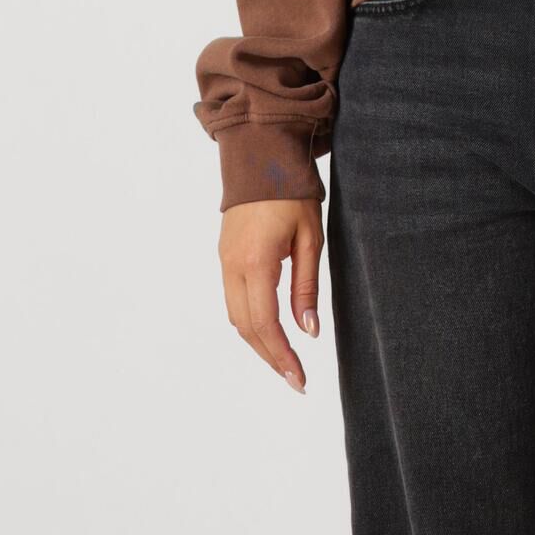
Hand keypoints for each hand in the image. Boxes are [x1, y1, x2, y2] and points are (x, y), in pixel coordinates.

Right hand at [219, 198, 321, 391]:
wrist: (260, 155)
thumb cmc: (292, 193)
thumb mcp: (310, 239)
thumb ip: (306, 287)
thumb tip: (309, 331)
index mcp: (255, 263)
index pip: (265, 324)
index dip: (282, 356)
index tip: (300, 379)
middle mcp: (231, 267)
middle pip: (245, 328)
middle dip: (270, 357)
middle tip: (295, 379)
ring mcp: (224, 261)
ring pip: (236, 316)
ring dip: (258, 342)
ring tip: (285, 362)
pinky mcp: (225, 256)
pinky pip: (233, 299)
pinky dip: (250, 322)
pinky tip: (270, 332)